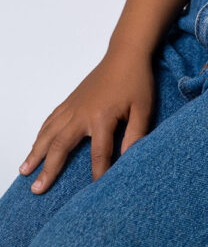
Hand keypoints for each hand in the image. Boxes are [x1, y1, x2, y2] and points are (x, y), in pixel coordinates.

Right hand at [18, 48, 155, 193]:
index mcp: (102, 117)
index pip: (99, 154)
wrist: (125, 54)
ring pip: (49, 133)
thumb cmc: (136, 81)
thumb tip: (128, 160)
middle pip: (61, 146)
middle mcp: (82, 113)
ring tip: (24, 171)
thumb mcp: (144, 109)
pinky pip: (51, 119)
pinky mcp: (70, 100)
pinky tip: (35, 144)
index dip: (99, 173)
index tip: (95, 192)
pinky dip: (41, 133)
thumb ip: (136, 135)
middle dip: (49, 169)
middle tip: (36, 189)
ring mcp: (73, 106)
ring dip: (36, 152)